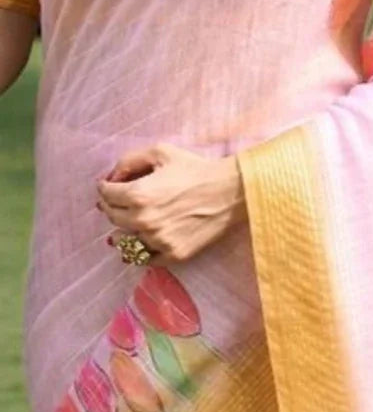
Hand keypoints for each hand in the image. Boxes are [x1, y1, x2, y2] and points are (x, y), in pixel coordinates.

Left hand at [97, 143, 245, 264]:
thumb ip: (129, 161)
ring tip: (123, 229)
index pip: (106, 195)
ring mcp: (159, 241)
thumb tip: (112, 176)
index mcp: (138, 195)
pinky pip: (147, 259)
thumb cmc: (195, 170)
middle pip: (113, 218)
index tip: (107, 187)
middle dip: (109, 208)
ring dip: (123, 232)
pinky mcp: (174, 254)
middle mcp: (145, 221)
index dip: (104, 188)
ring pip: (127, 241)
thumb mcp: (159, 152)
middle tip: (113, 204)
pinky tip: (137, 247)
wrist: (228, 194)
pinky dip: (139, 253)